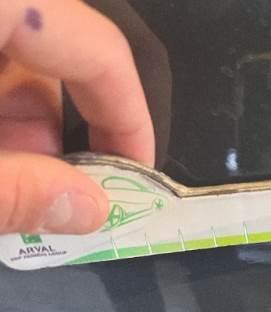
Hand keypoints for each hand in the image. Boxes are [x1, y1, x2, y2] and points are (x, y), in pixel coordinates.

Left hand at [0, 0, 153, 234]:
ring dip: (11, 120)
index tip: (135, 181)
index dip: (129, 120)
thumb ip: (16, 190)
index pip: (98, 50)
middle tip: (46, 193)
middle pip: (48, 48)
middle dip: (52, 128)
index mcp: (4, 3)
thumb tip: (87, 210)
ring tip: (2, 179)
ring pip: (4, 47)